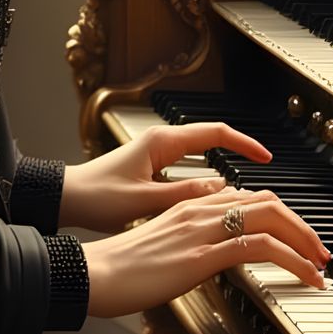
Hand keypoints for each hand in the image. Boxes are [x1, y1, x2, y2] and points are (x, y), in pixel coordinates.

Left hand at [61, 121, 274, 235]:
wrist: (66, 198)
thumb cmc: (96, 196)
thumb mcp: (145, 200)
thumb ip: (184, 194)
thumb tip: (222, 190)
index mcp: (162, 142)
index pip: (215, 133)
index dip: (244, 144)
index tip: (266, 156)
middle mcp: (161, 142)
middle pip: (211, 140)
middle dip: (239, 153)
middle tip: (263, 172)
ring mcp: (155, 154)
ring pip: (200, 155)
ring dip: (224, 167)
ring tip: (245, 190)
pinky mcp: (150, 168)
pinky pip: (188, 168)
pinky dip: (205, 179)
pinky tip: (212, 199)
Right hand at [83, 183, 332, 319]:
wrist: (93, 274)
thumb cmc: (119, 267)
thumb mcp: (162, 248)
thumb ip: (189, 243)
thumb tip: (213, 254)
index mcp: (188, 204)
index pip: (247, 197)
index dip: (279, 216)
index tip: (294, 239)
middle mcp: (199, 209)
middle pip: (266, 202)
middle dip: (301, 226)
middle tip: (319, 251)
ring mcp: (201, 230)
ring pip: (270, 219)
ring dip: (304, 242)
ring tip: (321, 265)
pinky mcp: (202, 255)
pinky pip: (259, 248)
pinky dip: (292, 260)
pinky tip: (305, 276)